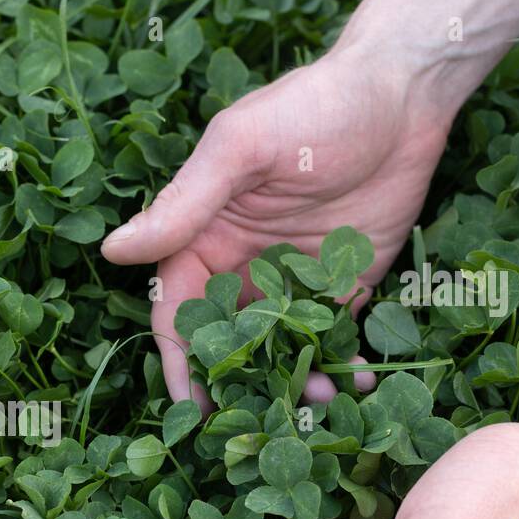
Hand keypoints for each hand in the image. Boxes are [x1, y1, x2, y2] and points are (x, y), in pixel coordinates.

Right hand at [101, 44, 453, 404]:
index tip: (191, 408)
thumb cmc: (313, 107)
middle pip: (226, 344)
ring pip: (278, 350)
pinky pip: (331, 338)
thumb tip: (115, 250)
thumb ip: (184, 204)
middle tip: (260, 423)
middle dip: (240, 387)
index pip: (178, 314)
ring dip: (292, 382)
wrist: (403, 94)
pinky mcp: (341, 286)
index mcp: (202, 239)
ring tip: (319, 402)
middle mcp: (239, 267)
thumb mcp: (240, 150)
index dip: (180, 363)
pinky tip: (358, 383)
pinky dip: (340, 365)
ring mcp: (290, 281)